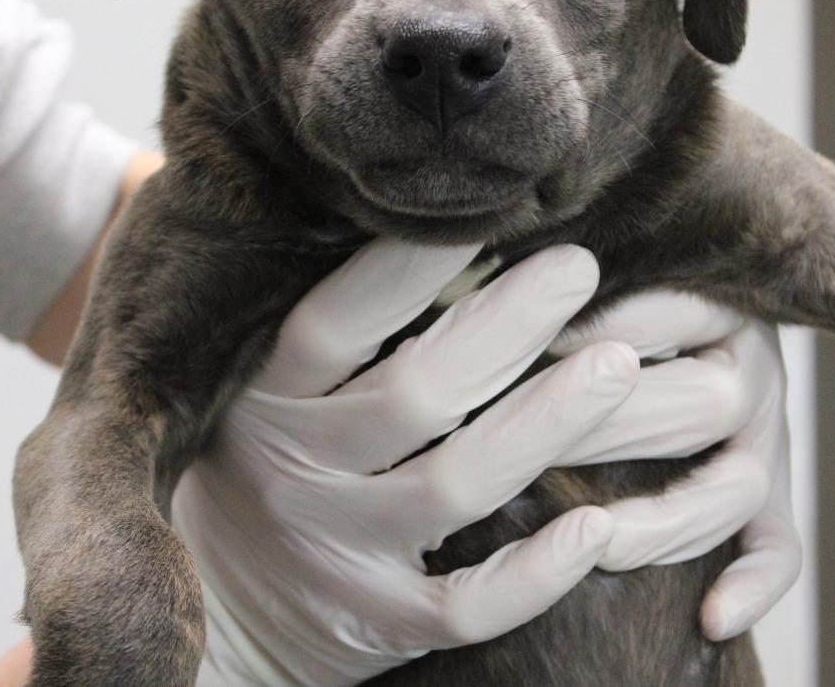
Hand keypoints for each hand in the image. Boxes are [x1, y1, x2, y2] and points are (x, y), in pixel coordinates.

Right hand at [173, 240, 639, 685]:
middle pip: (414, 393)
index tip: (487, 210)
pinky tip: (596, 526)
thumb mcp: (264, 389)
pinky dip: (534, 574)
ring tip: (617, 365)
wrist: (217, 608)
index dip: (409, 268)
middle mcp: (296, 472)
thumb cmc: (261, 460)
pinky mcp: (377, 623)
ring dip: (544, 424)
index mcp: (265, 397)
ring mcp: (337, 553)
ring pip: (452, 489)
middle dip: (507, 325)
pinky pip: (464, 608)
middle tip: (578, 267)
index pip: (336, 322)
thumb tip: (430, 232)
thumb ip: (331, 330)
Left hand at [551, 291, 799, 639]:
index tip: (526, 348)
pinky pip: (781, 548)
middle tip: (527, 451)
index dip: (593, 333)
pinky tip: (710, 618)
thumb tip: (516, 294)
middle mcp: (751, 367)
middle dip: (609, 432)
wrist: (701, 323)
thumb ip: (577, 290)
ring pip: (738, 489)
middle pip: (702, 406)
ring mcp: (768, 438)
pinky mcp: (773, 495)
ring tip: (597, 540)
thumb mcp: (615, 279)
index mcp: (711, 300)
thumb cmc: (617, 300)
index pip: (662, 316)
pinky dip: (753, 585)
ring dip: (665, 520)